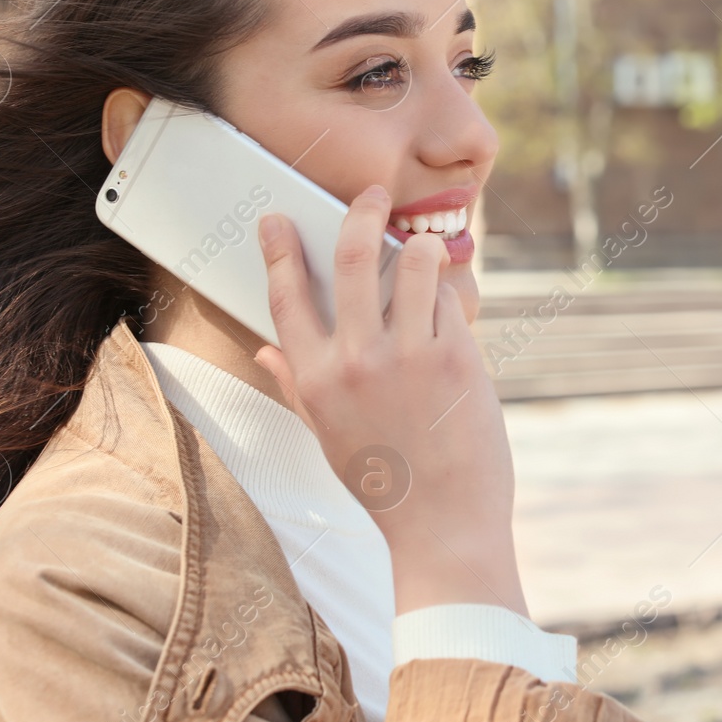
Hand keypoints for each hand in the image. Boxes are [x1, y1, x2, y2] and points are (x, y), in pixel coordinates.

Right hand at [253, 184, 526, 616]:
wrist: (443, 526)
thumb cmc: (386, 483)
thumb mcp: (327, 436)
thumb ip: (295, 384)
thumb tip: (264, 349)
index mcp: (314, 380)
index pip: (285, 296)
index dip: (279, 249)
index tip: (279, 218)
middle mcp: (356, 361)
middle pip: (350, 258)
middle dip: (361, 213)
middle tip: (373, 195)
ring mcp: (409, 357)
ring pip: (412, 265)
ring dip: (419, 248)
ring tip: (422, 249)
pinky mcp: (457, 360)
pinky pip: (450, 302)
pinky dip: (449, 297)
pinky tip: (449, 309)